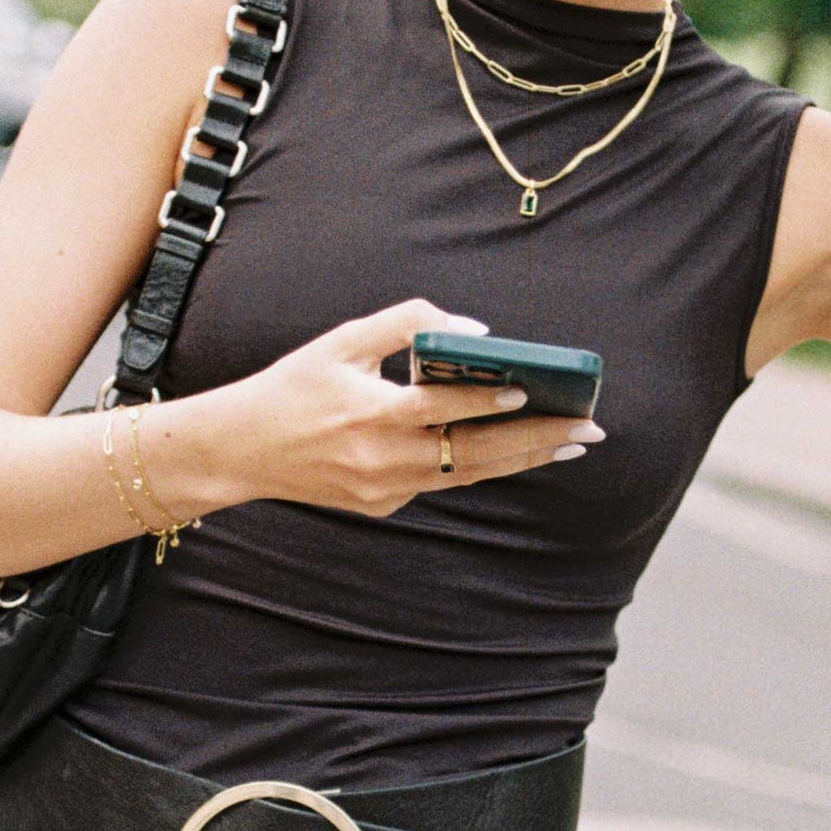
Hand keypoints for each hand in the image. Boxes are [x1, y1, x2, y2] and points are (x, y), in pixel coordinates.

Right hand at [228, 298, 601, 517]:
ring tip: (567, 442)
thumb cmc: (294, 385)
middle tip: (587, 430)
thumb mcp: (342, 341)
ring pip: (466, 475)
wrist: (243, 449)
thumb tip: (470, 331)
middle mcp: (382, 461)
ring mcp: (384, 491)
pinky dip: (475, 464)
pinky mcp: (382, 506)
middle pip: (473, 454)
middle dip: (535, 441)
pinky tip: (512, 447)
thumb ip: (405, 324)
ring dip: (520, 458)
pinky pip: (438, 481)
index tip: (527, 387)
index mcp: (369, 415)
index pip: (439, 409)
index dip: (483, 399)